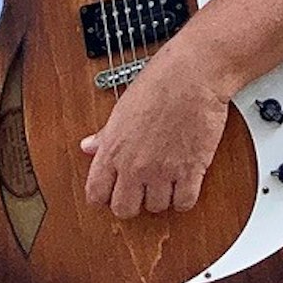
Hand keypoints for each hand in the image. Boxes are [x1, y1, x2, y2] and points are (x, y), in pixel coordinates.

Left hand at [80, 41, 237, 217]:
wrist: (194, 73)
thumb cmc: (160, 80)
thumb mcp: (122, 107)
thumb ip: (105, 134)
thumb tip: (88, 146)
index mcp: (113, 149)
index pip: (96, 193)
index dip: (103, 195)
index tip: (112, 191)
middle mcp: (135, 165)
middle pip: (124, 209)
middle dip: (131, 203)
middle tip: (139, 191)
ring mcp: (163, 170)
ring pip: (156, 208)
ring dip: (161, 198)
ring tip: (165, 182)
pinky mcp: (191, 170)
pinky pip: (184, 202)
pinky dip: (185, 198)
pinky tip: (185, 184)